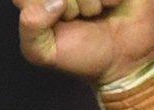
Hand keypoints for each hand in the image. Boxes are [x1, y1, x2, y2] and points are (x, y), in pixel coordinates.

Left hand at [16, 0, 153, 85]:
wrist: (122, 59)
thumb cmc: (80, 54)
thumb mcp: (43, 52)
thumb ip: (31, 28)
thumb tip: (55, 2)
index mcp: (36, 0)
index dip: (40, 5)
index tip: (55, 20)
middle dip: (68, 6)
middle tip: (74, 18)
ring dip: (89, 3)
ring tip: (93, 14)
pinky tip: (110, 5)